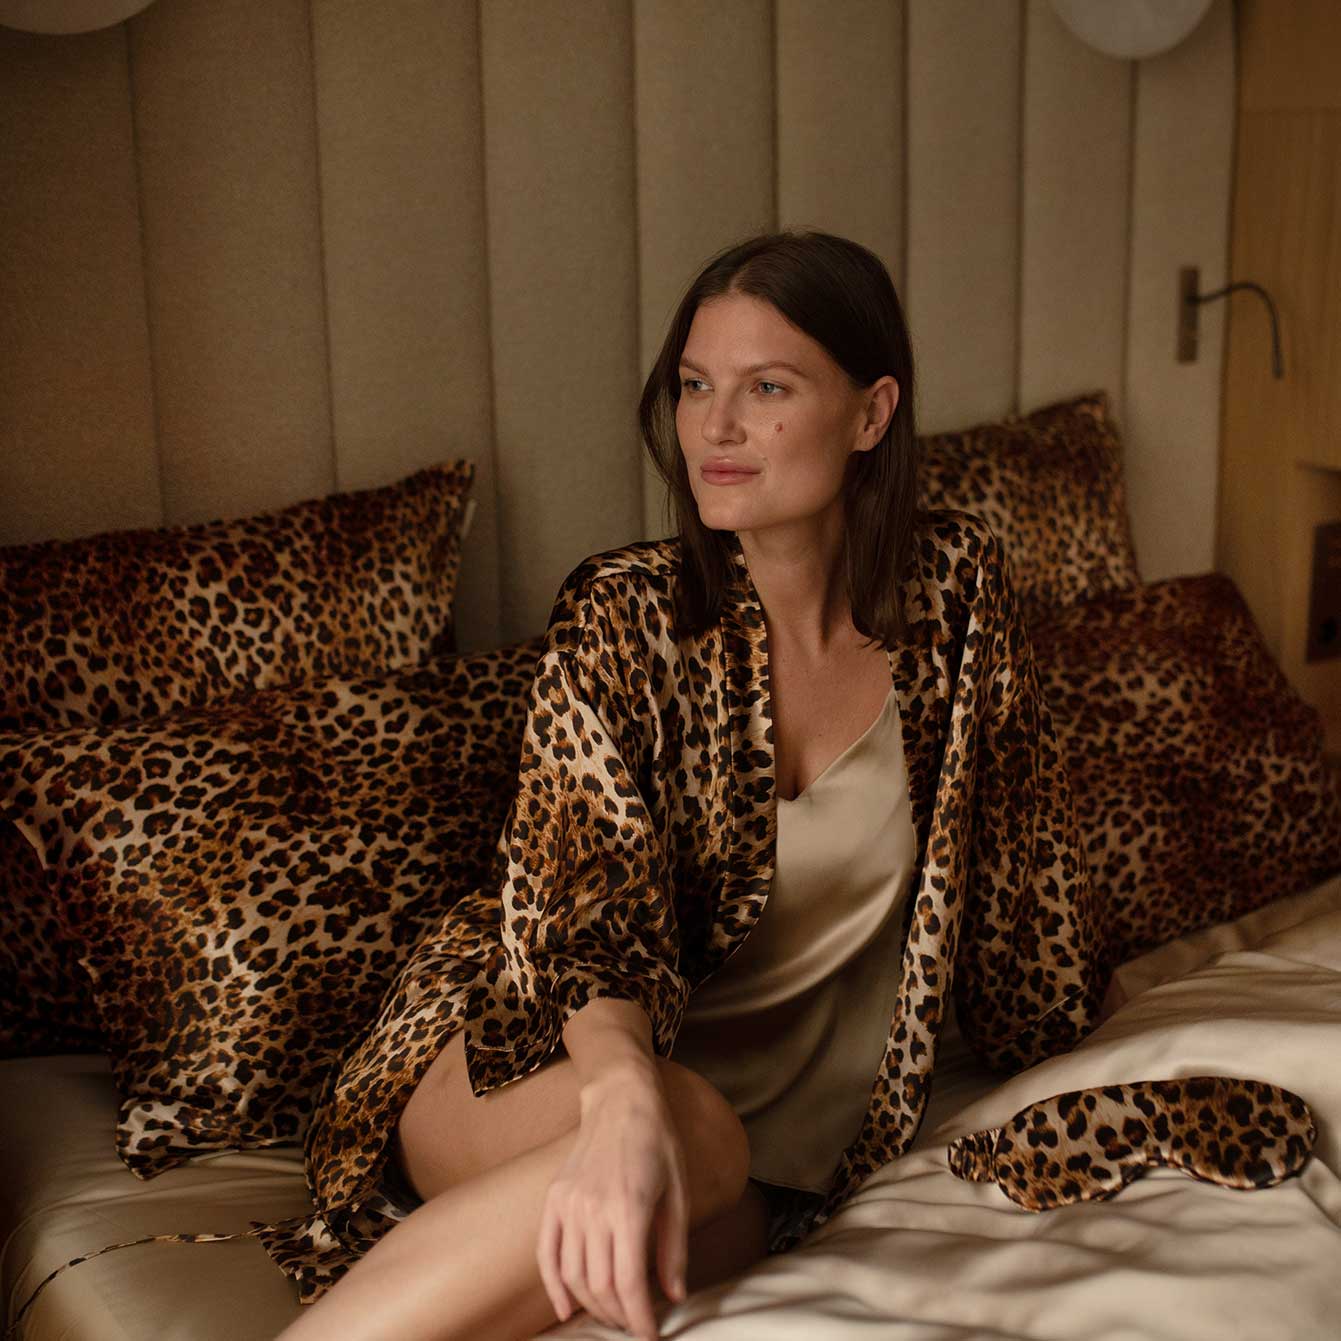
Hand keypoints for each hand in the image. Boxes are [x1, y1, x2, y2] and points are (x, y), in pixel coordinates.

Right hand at [536, 1067, 688, 1338]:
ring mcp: (568, 1204)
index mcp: (629, 1207)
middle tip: (635, 1326)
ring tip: (612, 1316)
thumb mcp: (679, 1193)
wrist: (621, 1100)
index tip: (651, 1334)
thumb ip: (674, 1248)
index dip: (639, 1317)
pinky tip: (565, 1308)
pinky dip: (553, 1286)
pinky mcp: (554, 1199)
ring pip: (573, 1275)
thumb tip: (674, 1295)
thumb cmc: (658, 1143)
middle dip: (619, 1316)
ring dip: (591, 1305)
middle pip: (599, 1285)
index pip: (628, 1282)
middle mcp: (593, 1208)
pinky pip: (546, 1253)